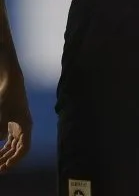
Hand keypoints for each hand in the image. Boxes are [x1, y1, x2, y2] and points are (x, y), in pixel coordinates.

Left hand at [0, 54, 31, 172]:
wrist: (10, 82)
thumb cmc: (8, 98)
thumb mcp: (2, 117)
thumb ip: (0, 131)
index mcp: (26, 127)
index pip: (24, 149)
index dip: (15, 160)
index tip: (5, 166)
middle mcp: (24, 127)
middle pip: (17, 149)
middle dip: (7, 159)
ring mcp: (18, 125)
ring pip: (12, 145)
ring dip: (4, 154)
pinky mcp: (12, 122)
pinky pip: (8, 139)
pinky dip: (2, 146)